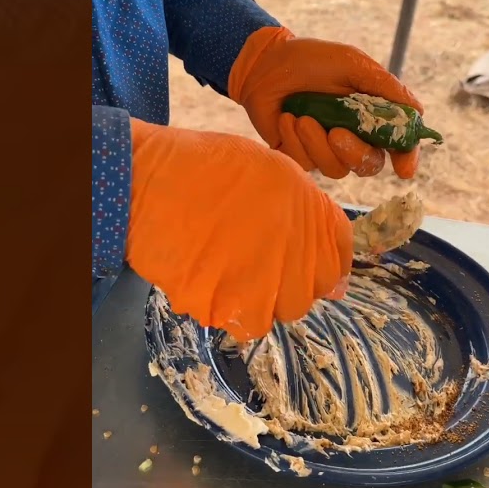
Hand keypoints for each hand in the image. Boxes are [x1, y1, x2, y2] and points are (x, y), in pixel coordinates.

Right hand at [125, 119, 352, 340]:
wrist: (150, 178)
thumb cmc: (211, 167)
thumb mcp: (278, 175)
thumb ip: (314, 223)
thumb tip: (338, 287)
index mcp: (315, 224)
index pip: (336, 267)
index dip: (312, 260)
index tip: (290, 254)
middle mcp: (296, 263)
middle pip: (304, 297)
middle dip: (282, 283)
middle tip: (247, 255)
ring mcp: (259, 292)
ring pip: (268, 316)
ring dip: (249, 299)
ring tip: (220, 263)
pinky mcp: (220, 309)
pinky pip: (228, 320)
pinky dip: (216, 304)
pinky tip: (200, 272)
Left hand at [227, 26, 423, 179]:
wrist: (265, 63)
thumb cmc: (311, 60)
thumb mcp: (352, 64)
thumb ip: (384, 87)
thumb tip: (418, 112)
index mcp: (372, 115)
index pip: (397, 143)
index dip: (406, 157)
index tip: (404, 169)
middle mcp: (353, 135)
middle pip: (369, 164)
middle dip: (354, 153)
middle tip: (336, 134)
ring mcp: (325, 148)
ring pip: (335, 168)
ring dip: (317, 143)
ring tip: (302, 117)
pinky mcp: (300, 155)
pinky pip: (305, 163)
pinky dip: (295, 140)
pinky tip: (286, 119)